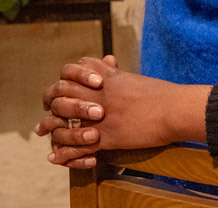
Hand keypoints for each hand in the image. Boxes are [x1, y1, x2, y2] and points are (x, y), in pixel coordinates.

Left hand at [35, 55, 209, 167]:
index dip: (61, 82)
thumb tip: (107, 60)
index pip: (69, 73)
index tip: (57, 90)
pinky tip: (55, 157)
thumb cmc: (158, 93)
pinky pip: (78, 145)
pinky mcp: (107, 136)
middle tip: (45, 112)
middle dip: (50, 103)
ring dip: (51, 128)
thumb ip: (113, 71)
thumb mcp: (130, 77)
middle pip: (60, 94)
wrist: (174, 109)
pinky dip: (65, 153)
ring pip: (64, 120)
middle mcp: (96, 94)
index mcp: (102, 78)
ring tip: (43, 133)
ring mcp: (100, 115)